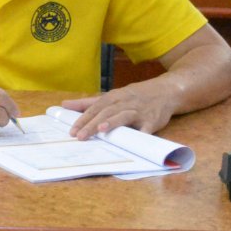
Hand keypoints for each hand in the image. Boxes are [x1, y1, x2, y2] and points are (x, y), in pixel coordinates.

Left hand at [58, 83, 179, 137]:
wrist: (166, 91)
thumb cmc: (134, 96)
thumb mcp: (111, 96)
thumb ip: (88, 102)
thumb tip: (65, 105)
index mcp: (113, 97)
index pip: (95, 108)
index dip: (83, 119)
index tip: (72, 131)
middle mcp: (125, 102)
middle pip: (106, 112)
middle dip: (92, 124)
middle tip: (79, 136)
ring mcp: (139, 111)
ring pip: (123, 116)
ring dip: (113, 122)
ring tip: (101, 129)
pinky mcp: (153, 120)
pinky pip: (146, 128)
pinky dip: (140, 134)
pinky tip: (133, 139)